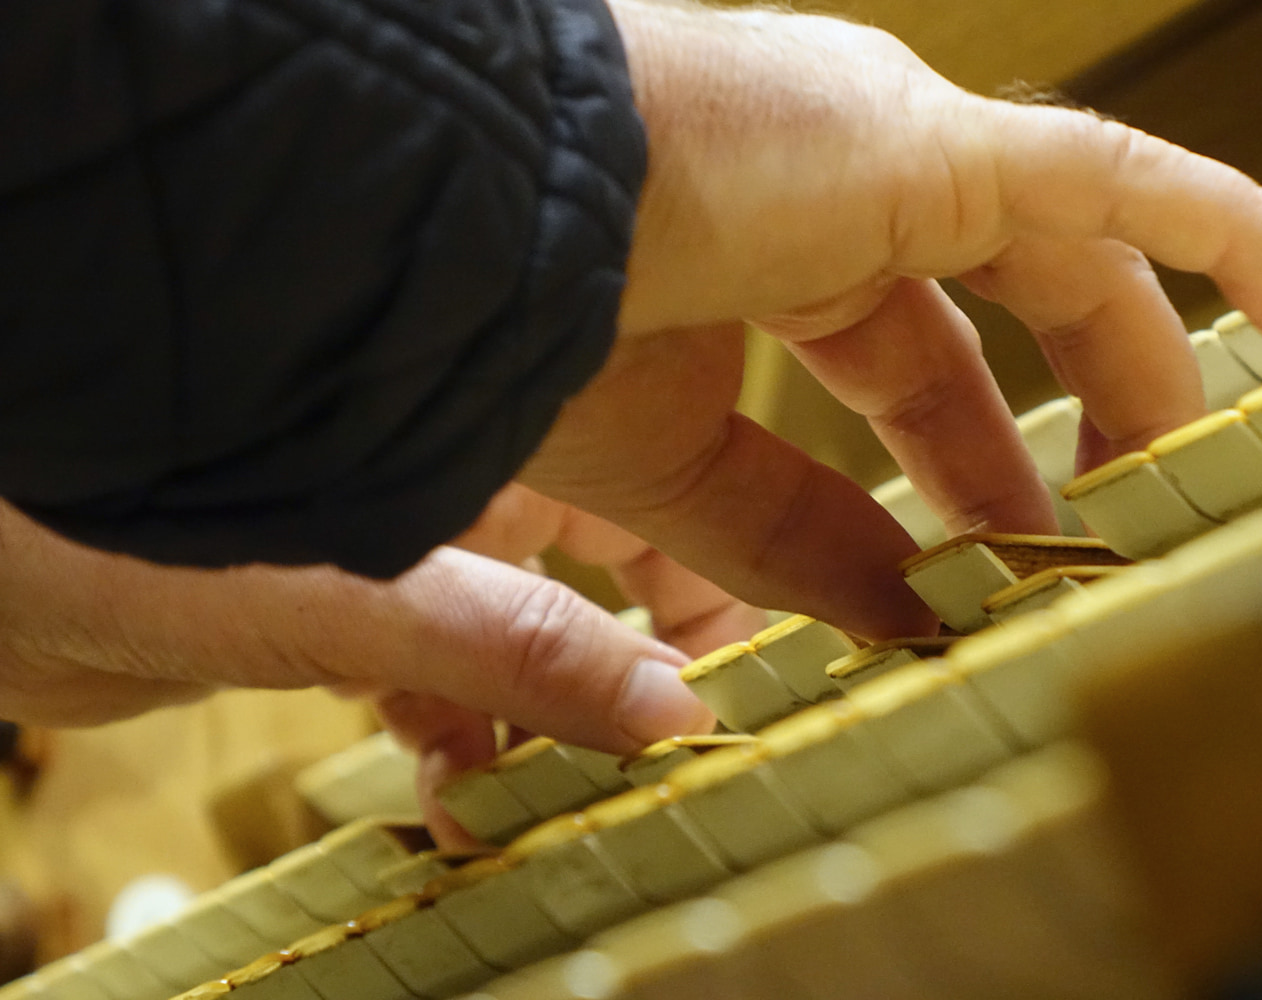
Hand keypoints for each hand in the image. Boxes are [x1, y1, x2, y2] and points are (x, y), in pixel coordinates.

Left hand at [0, 493, 746, 839]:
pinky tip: (457, 804)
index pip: (679, 510)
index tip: (775, 688)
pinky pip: (452, 684)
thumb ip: (509, 647)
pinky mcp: (355, 608)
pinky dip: (468, 745)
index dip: (739, 601)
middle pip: (624, 585)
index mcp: (507, 424)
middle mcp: (479, 473)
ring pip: (539, 644)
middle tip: (684, 767)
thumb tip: (672, 716)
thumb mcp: (344, 589)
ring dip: (558, 730)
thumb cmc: (116, 518)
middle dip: (656, 678)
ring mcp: (419, 542)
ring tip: (565, 807)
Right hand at [521, 0, 1261, 640]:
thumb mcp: (665, 469)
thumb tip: (894, 623)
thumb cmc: (492, 340)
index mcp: (759, 254)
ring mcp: (876, 149)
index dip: (966, 470)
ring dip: (1146, 342)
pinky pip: (1109, 175)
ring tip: (1205, 446)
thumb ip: (785, 538)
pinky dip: (1224, 223)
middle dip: (1060, 414)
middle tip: (1112, 524)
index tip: (1006, 572)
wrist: (417, 232)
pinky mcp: (914, 136)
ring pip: (1070, 237)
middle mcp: (830, 187)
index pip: (900, 365)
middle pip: (1000, 300)